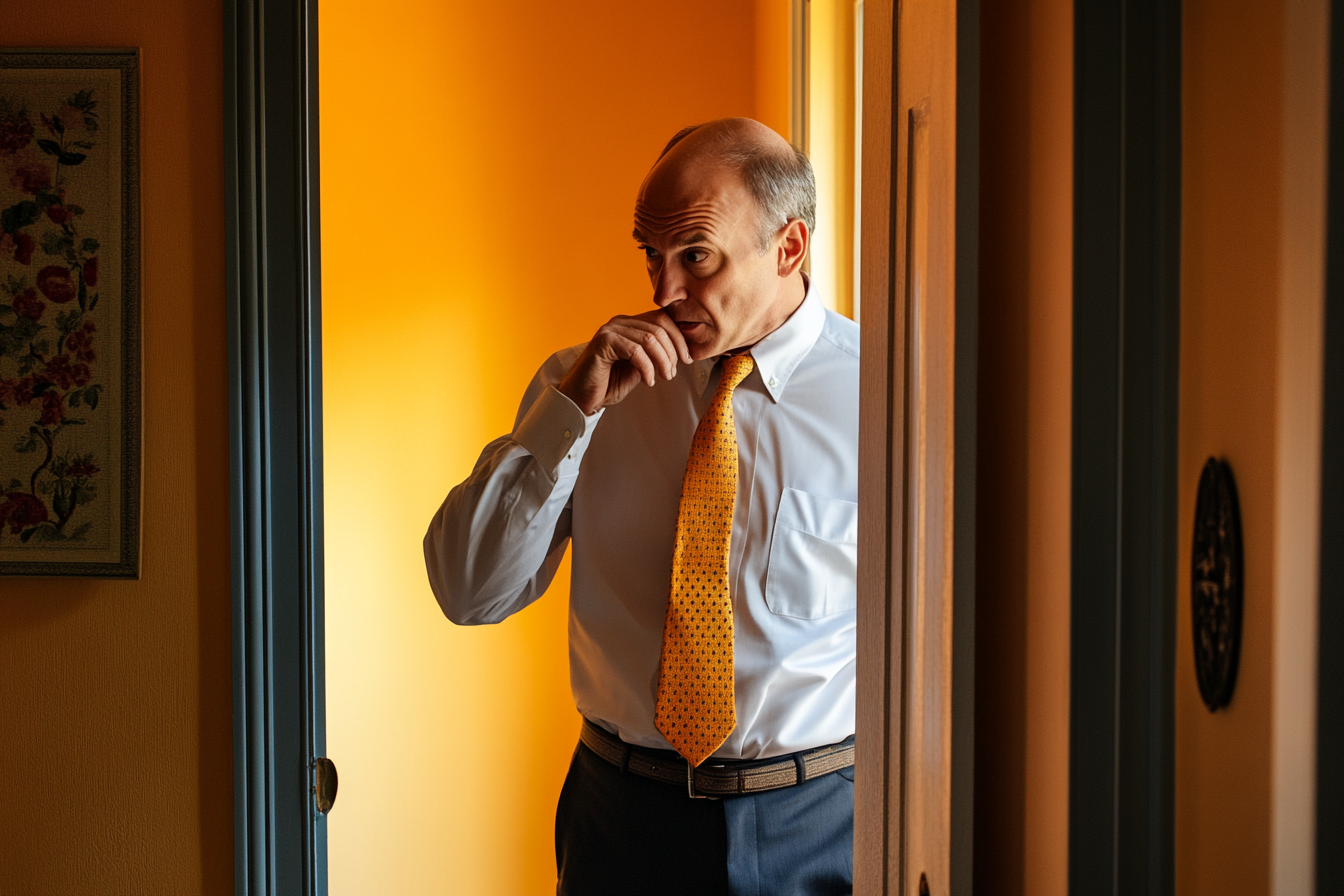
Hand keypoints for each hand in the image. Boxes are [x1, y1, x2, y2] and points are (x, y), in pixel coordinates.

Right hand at [558, 309, 692, 415]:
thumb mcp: (640, 368)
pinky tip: (648, 381)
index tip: (688, 359)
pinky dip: (647, 367)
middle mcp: (619, 322)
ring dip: (662, 360)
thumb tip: (681, 352)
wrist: (582, 398)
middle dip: (673, 351)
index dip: (679, 338)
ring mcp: (610, 330)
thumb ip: (655, 356)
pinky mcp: (603, 342)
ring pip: (649, 338)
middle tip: (674, 372)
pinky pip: (635, 350)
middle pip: (658, 326)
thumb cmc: (608, 384)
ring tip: (665, 377)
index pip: (662, 319)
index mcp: (629, 324)